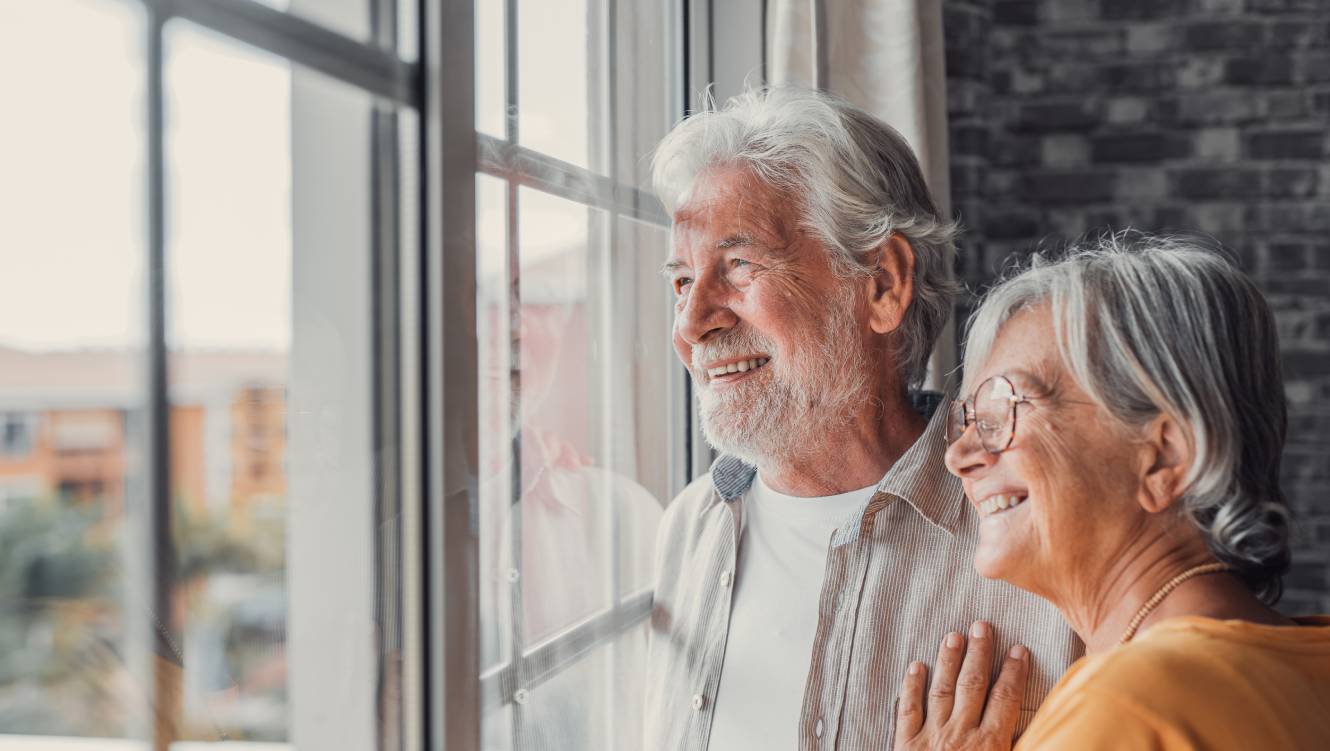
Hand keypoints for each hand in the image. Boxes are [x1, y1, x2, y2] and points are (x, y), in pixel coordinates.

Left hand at [892, 621, 1029, 750]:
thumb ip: (1019, 746)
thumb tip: (1037, 731)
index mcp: (990, 745)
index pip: (1005, 699)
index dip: (1013, 673)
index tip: (1018, 650)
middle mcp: (960, 734)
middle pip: (972, 685)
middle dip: (978, 654)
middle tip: (980, 627)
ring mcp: (931, 737)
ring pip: (941, 690)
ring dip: (948, 661)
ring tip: (952, 636)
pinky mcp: (907, 745)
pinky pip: (909, 710)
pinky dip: (911, 687)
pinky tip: (915, 666)